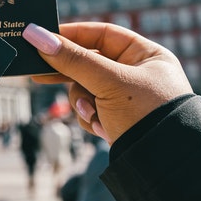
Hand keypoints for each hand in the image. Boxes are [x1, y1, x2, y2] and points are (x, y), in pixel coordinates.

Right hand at [23, 22, 192, 143]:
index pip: (102, 34)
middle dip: (70, 75)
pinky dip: (91, 118)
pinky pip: (90, 109)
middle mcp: (136, 73)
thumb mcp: (108, 82)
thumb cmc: (147, 114)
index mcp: (145, 55)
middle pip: (89, 63)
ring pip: (84, 89)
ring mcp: (126, 98)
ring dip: (83, 102)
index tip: (43, 38)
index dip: (72, 35)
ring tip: (94, 114)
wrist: (164, 166)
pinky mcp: (117, 119)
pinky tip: (102, 128)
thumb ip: (72, 59)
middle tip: (39, 74)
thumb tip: (35, 35)